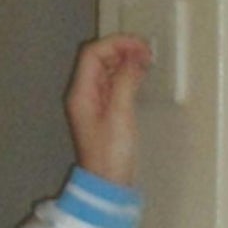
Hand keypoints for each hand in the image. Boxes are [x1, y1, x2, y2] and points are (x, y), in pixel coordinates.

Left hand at [63, 33, 152, 187]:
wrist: (108, 183)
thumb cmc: (111, 154)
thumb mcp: (120, 113)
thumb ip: (126, 81)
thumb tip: (135, 57)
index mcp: (81, 93)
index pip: (93, 53)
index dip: (117, 43)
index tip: (141, 46)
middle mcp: (83, 95)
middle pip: (99, 58)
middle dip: (122, 49)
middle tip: (146, 53)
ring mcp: (92, 103)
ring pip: (106, 69)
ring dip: (125, 60)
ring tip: (146, 61)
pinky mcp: (104, 111)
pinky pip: (112, 83)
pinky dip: (125, 74)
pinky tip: (139, 75)